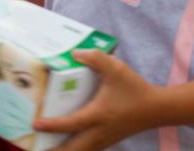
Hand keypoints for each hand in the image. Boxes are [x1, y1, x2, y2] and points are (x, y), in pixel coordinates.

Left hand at [34, 50, 159, 149]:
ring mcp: (105, 139)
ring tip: (48, 147)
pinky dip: (77, 148)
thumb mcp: (116, 68)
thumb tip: (75, 53)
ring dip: (65, 150)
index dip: (52, 125)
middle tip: (37, 147)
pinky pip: (89, 149)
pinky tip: (69, 143)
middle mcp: (99, 131)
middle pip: (73, 149)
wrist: (157, 109)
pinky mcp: (109, 140)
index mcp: (98, 115)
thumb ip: (96, 58)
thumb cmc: (135, 89)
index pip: (70, 124)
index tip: (36, 125)